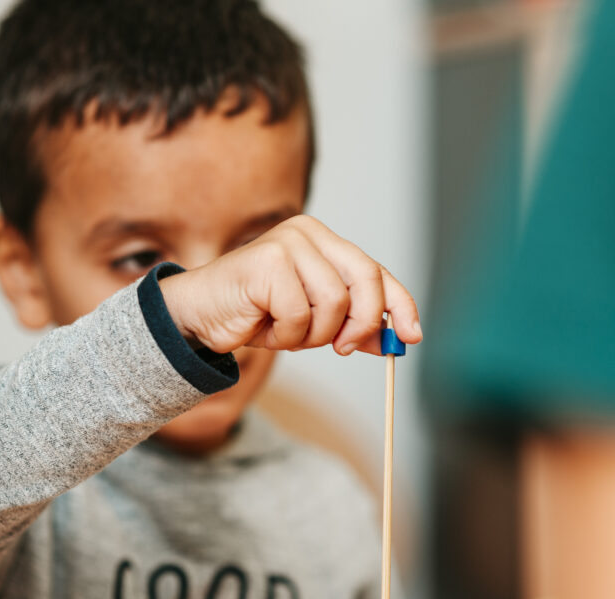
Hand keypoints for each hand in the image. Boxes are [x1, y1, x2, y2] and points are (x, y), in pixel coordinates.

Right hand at [159, 215, 421, 354]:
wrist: (201, 317)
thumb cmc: (256, 314)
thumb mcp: (315, 322)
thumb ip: (354, 325)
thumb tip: (398, 339)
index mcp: (324, 241)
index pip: (377, 271)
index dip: (400, 304)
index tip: (413, 336)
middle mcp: (309, 234)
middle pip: (366, 279)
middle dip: (364, 322)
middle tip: (345, 348)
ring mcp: (287, 244)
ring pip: (334, 304)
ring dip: (313, 334)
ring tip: (285, 332)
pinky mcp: (268, 263)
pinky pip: (301, 315)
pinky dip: (286, 336)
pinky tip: (265, 328)